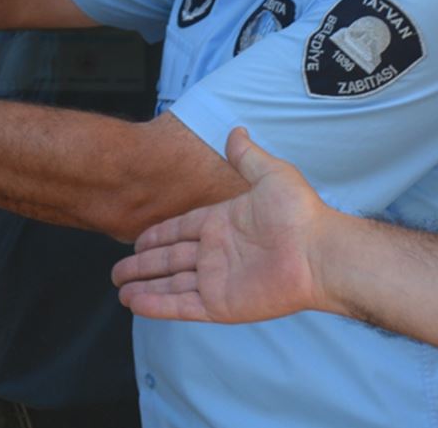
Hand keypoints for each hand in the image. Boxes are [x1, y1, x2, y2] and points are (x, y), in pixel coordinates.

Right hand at [111, 127, 334, 323]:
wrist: (320, 254)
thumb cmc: (301, 214)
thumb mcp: (272, 175)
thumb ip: (247, 157)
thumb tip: (236, 131)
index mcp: (223, 224)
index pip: (179, 230)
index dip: (156, 235)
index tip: (135, 241)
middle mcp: (217, 253)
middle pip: (169, 259)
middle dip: (142, 264)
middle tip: (117, 270)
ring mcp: (218, 280)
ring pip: (171, 284)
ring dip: (145, 286)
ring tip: (120, 290)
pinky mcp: (222, 304)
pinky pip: (182, 305)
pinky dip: (158, 305)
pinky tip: (137, 304)